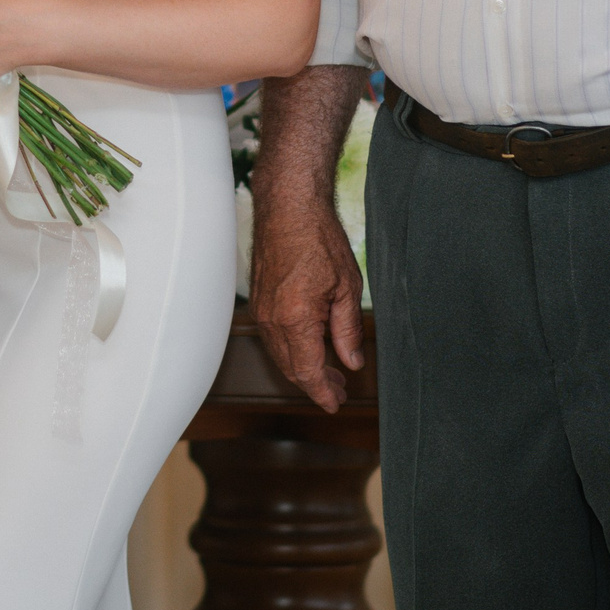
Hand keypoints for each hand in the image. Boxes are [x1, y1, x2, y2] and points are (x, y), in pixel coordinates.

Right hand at [250, 192, 364, 410]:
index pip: (307, 371)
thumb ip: (347, 329)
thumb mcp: (346, 286)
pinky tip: (312, 344)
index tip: (336, 403)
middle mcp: (271, 318)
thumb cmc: (318, 238)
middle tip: (339, 389)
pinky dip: (291, 348)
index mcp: (295, 318)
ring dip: (303, 366)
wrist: (288, 206)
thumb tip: (351, 362)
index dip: (322, 392)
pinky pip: (272, 336)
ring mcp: (260, 309)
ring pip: (280, 353)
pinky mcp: (258, 299)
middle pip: (291, 367)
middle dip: (315, 383)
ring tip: (330, 370)